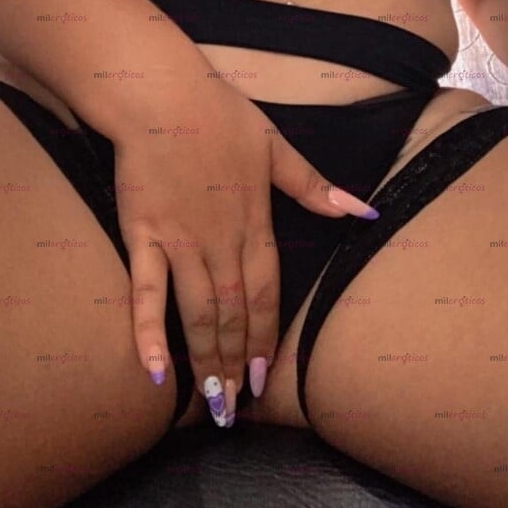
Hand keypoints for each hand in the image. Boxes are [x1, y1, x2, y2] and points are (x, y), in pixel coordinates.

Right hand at [112, 75, 377, 426]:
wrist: (161, 95)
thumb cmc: (219, 116)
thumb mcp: (276, 146)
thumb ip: (314, 186)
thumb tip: (363, 209)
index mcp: (255, 224)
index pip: (267, 295)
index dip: (267, 339)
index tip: (266, 377)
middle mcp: (221, 243)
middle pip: (233, 316)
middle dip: (236, 366)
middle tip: (233, 412)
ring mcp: (180, 243)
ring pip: (198, 314)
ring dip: (206, 362)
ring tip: (209, 405)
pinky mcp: (143, 236)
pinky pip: (146, 292)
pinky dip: (148, 334)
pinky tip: (153, 373)